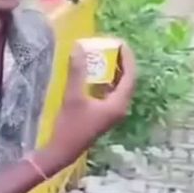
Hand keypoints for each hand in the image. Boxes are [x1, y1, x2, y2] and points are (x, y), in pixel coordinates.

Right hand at [40, 42, 135, 174]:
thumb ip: (77, 71)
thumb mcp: (73, 96)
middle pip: (127, 80)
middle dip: (121, 62)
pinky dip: (106, 80)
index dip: (127, 58)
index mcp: (118, 104)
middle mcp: (120, 107)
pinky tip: (96, 72)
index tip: (120, 42)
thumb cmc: (70, 125)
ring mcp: (112, 112)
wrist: (63, 150)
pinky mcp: (104, 114)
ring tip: (105, 54)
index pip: (130, 76)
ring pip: (119, 86)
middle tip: (112, 45)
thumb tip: (78, 47)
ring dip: (114, 70)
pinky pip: (111, 92)